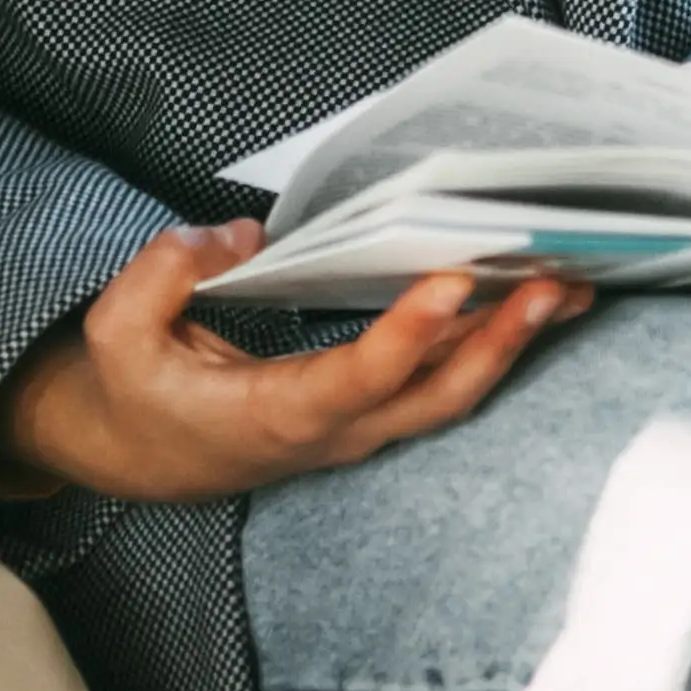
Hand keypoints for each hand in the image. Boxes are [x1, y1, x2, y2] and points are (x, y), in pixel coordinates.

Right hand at [0, 220, 585, 506]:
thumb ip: (166, 276)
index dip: (410, 334)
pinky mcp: (370, 411)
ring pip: (453, 392)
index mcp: (275, 418)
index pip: (358, 379)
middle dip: (502, 340)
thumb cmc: (128, 392)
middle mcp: (334, 431)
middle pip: (438, 396)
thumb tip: (237, 236)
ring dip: (514, 341)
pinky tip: (529, 300)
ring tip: (574, 282)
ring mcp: (359, 427)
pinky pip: (443, 382)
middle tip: (556, 279)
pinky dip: (491, 343)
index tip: (455, 278)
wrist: (130, 454)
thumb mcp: (116, 331)